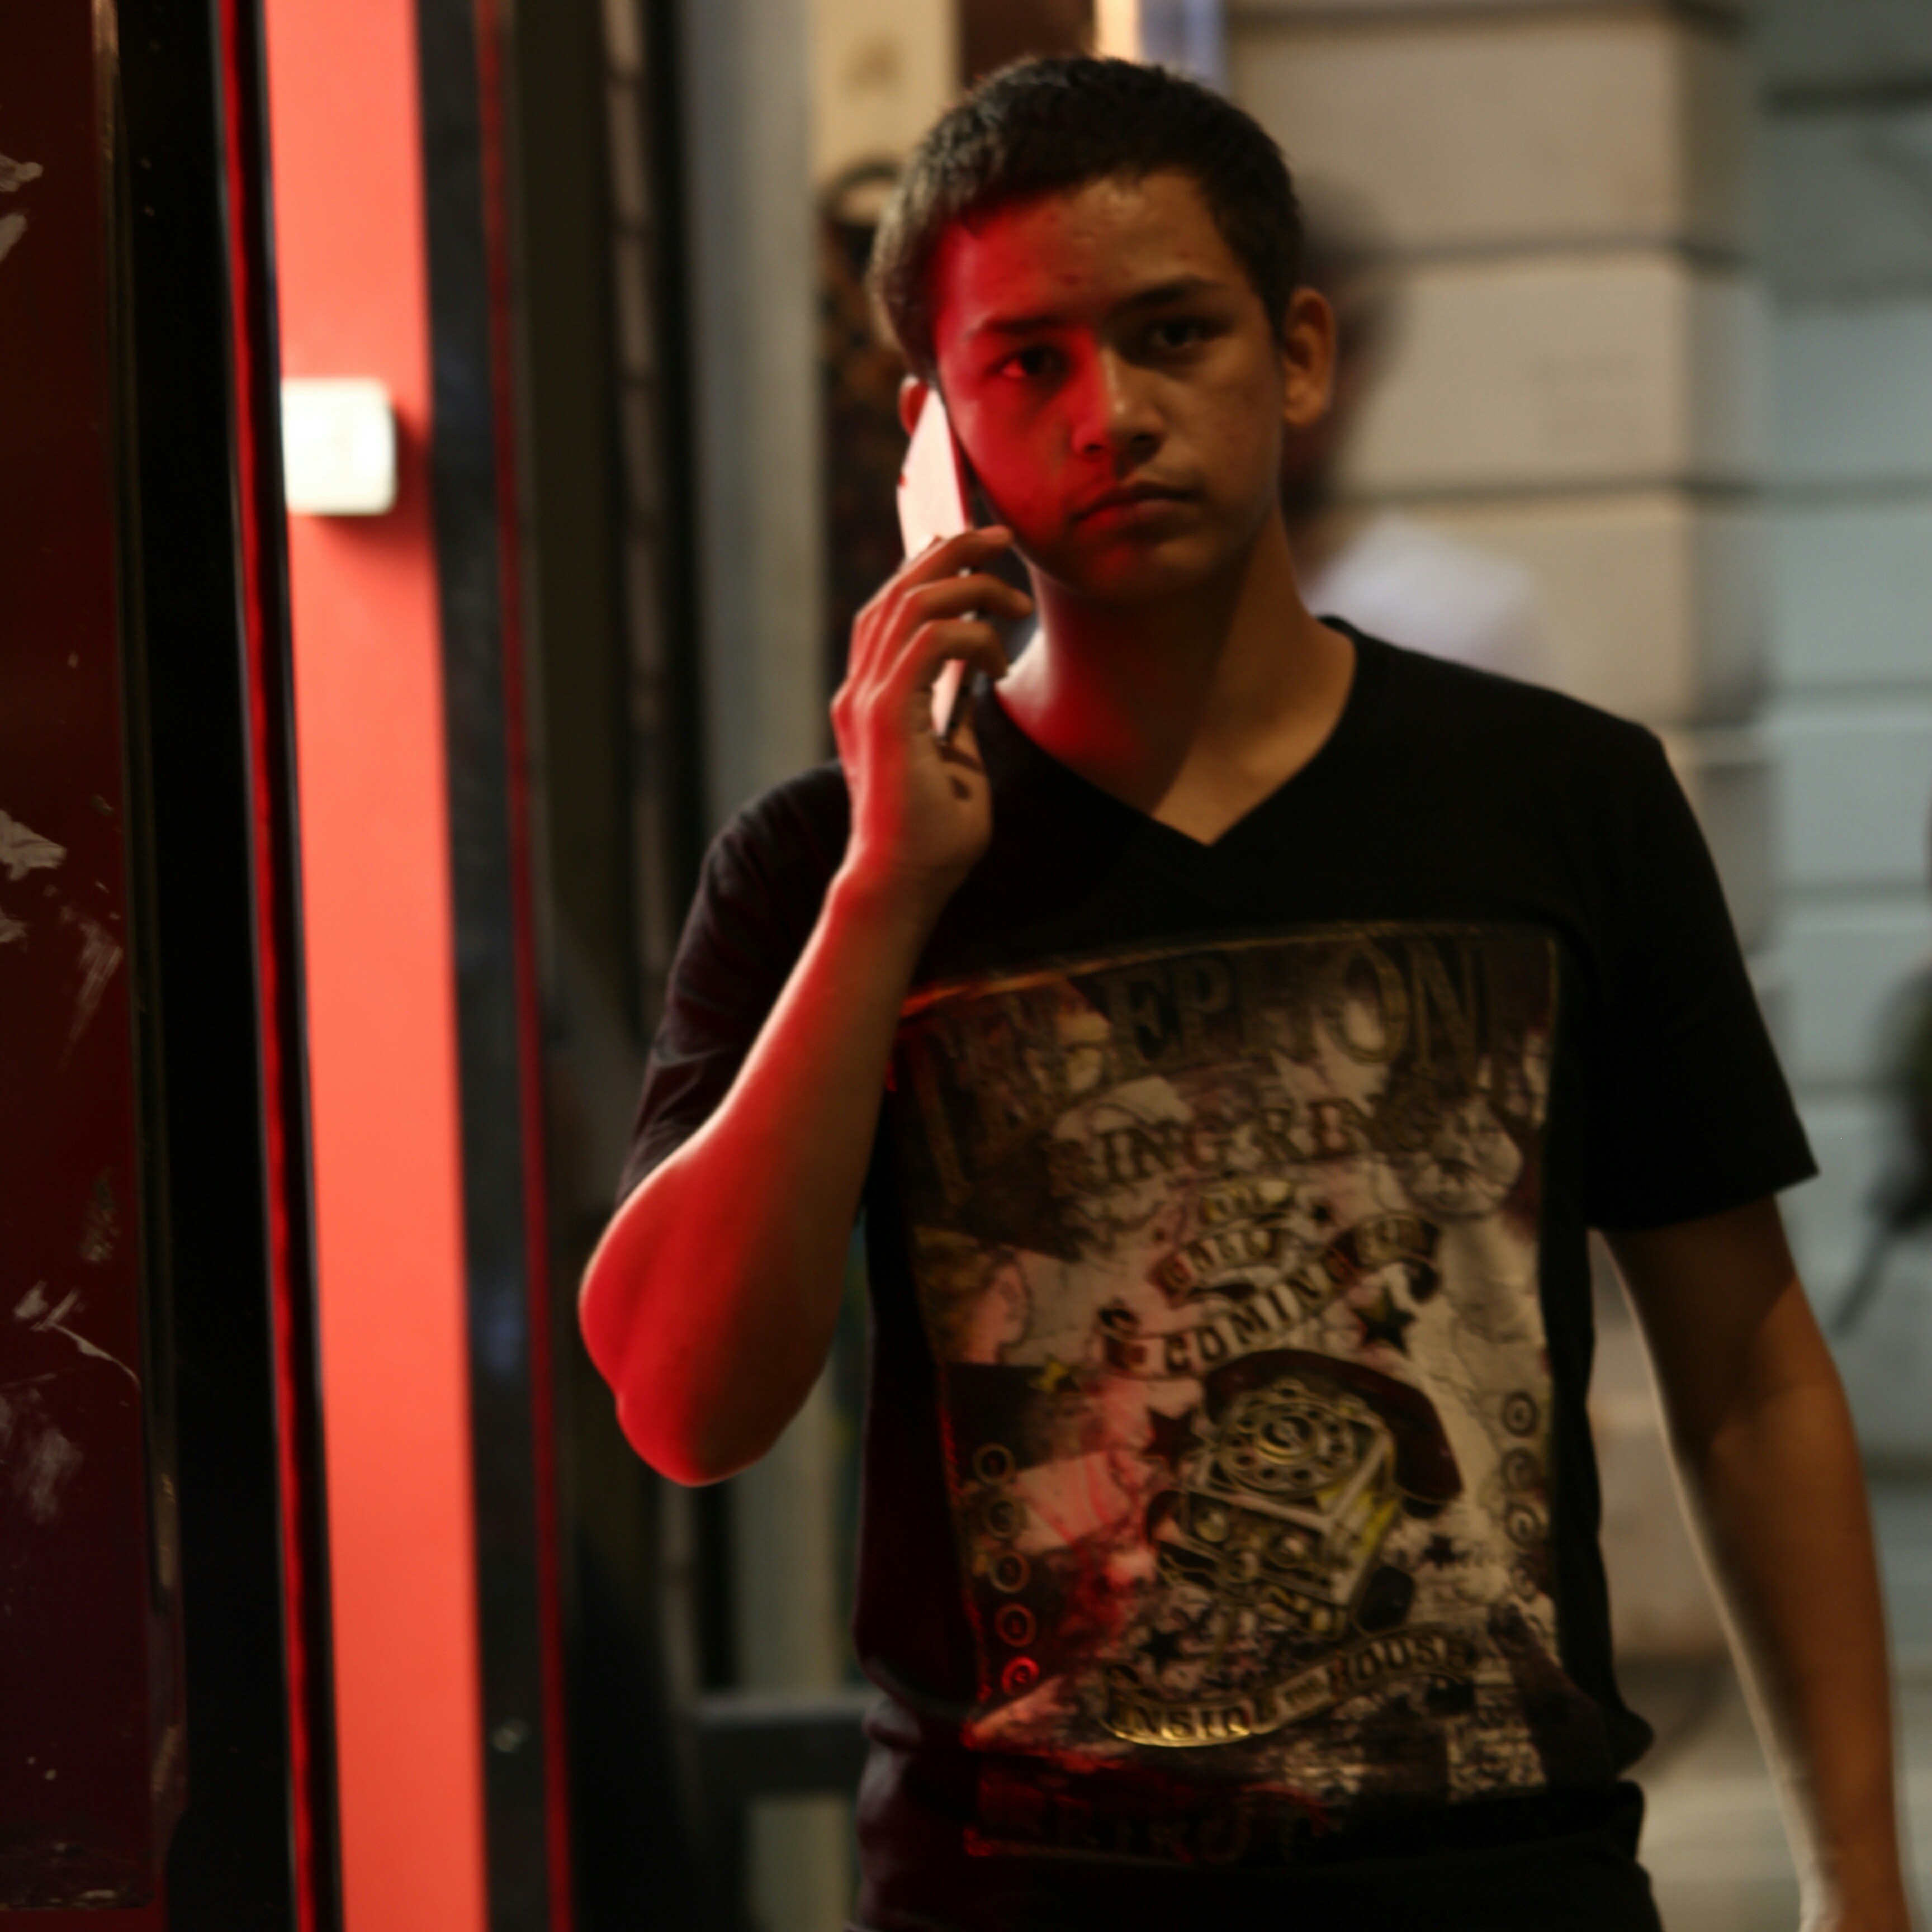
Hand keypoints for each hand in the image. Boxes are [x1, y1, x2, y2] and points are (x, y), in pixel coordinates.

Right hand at [832, 525, 1031, 919]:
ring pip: (912, 603)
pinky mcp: (886, 717)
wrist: (904, 885)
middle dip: (953, 550)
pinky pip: (929, 642)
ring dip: (971, 586)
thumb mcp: (952, 758)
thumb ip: (953, 711)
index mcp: (868, 697)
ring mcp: (867, 701)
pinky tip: (997, 660)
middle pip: (897, 589)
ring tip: (1015, 598)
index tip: (973, 549)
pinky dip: (970, 636)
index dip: (926, 565)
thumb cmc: (931, 834)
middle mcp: (859, 690)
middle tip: (1001, 536)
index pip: (887, 608)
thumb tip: (976, 669)